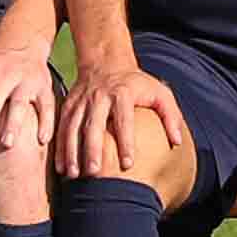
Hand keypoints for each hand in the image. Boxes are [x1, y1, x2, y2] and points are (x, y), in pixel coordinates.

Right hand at [55, 59, 185, 182]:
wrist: (107, 62)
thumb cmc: (137, 83)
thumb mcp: (159, 92)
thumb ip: (171, 115)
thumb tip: (177, 141)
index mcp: (122, 94)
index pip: (124, 119)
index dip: (126, 141)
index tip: (128, 164)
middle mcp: (99, 97)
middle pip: (94, 125)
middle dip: (92, 149)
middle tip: (94, 173)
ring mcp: (82, 101)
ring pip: (73, 127)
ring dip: (71, 152)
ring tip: (72, 175)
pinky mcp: (69, 105)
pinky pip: (62, 127)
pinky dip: (60, 148)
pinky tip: (61, 167)